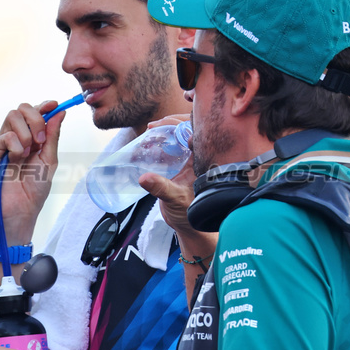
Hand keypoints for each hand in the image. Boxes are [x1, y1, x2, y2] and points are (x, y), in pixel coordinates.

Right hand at [0, 100, 66, 246]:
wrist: (20, 211)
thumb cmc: (34, 190)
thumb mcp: (49, 161)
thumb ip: (52, 136)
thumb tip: (59, 112)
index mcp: (31, 138)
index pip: (34, 113)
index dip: (44, 105)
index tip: (54, 104)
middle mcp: (16, 137)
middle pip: (22, 108)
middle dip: (36, 118)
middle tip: (41, 141)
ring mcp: (2, 144)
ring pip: (12, 116)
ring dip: (26, 133)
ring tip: (28, 153)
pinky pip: (4, 136)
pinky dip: (16, 146)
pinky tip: (16, 160)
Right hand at [137, 113, 215, 260]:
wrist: (188, 227)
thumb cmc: (190, 213)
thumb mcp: (175, 199)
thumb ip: (161, 188)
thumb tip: (144, 178)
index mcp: (205, 160)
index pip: (199, 132)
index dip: (183, 123)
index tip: (165, 124)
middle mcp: (200, 157)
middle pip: (189, 129)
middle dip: (171, 123)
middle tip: (154, 126)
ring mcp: (190, 160)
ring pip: (181, 136)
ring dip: (166, 130)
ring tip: (151, 129)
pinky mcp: (181, 165)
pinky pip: (174, 146)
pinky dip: (162, 140)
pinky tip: (150, 141)